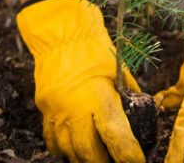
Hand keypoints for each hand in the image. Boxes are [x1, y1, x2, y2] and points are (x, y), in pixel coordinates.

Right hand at [17, 0, 144, 162]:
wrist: (61, 33)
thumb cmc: (95, 49)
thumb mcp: (119, 72)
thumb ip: (128, 96)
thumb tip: (139, 112)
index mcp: (98, 98)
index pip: (117, 138)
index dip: (129, 156)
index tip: (137, 162)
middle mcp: (74, 110)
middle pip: (89, 154)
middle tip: (118, 162)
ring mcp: (55, 113)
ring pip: (69, 152)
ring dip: (85, 160)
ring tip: (99, 159)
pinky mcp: (44, 111)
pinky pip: (53, 142)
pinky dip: (66, 151)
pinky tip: (76, 150)